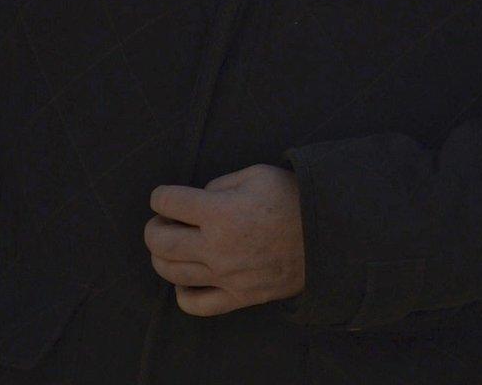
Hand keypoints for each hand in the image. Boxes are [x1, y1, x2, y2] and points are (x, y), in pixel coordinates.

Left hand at [146, 164, 306, 316]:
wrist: (328, 236)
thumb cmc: (293, 200)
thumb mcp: (257, 175)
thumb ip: (220, 184)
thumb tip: (198, 199)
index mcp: (220, 212)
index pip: (168, 203)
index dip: (160, 196)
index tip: (164, 196)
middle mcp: (217, 247)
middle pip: (160, 242)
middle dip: (153, 227)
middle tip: (163, 221)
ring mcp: (225, 276)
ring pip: (170, 272)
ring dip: (161, 256)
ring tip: (171, 246)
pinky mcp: (238, 297)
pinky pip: (195, 305)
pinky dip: (181, 293)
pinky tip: (186, 279)